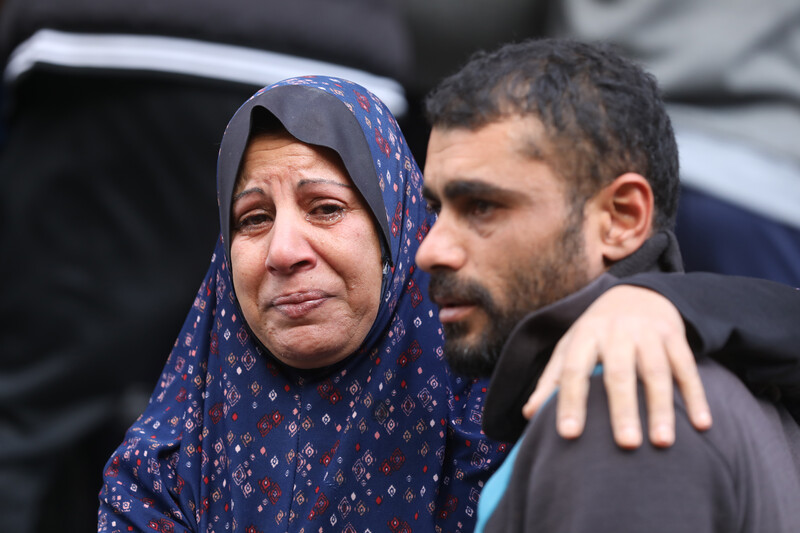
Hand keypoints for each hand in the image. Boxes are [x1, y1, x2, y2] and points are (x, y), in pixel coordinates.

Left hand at [522, 285, 711, 448]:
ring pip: (656, 372)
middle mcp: (616, 332)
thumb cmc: (596, 331)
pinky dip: (696, 396)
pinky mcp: (675, 336)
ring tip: (662, 442)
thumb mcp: (571, 347)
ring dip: (661, 408)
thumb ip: (552, 380)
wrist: (636, 293)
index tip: (568, 434)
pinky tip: (702, 425)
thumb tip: (529, 414)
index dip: (570, 402)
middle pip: (618, 373)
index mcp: (585, 335)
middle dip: (622, 410)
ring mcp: (648, 333)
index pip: (574, 370)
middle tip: (625, 445)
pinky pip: (687, 367)